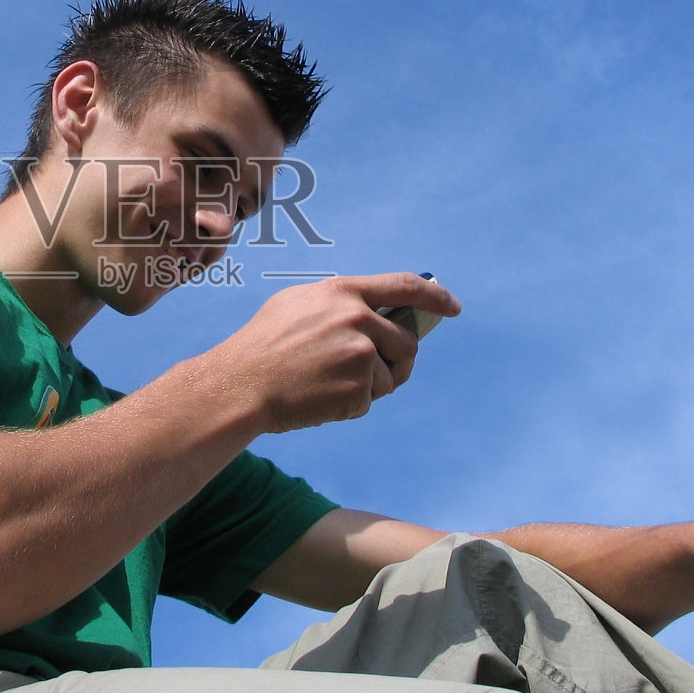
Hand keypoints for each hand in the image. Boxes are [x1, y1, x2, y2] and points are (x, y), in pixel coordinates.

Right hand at [214, 273, 460, 432]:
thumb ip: (341, 302)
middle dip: (397, 358)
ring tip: (329, 383)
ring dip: (371, 385)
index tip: (451, 308)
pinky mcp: (359, 390)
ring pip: (392, 375)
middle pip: (407, 341)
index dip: (435, 297)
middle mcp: (359, 320)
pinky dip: (351, 405)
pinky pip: (370, 401)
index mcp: (344, 293)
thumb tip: (379, 312)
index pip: (406, 287)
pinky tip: (321, 398)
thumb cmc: (263, 344)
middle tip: (370, 369)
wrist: (242, 384)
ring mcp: (361, 356)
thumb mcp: (298, 303)